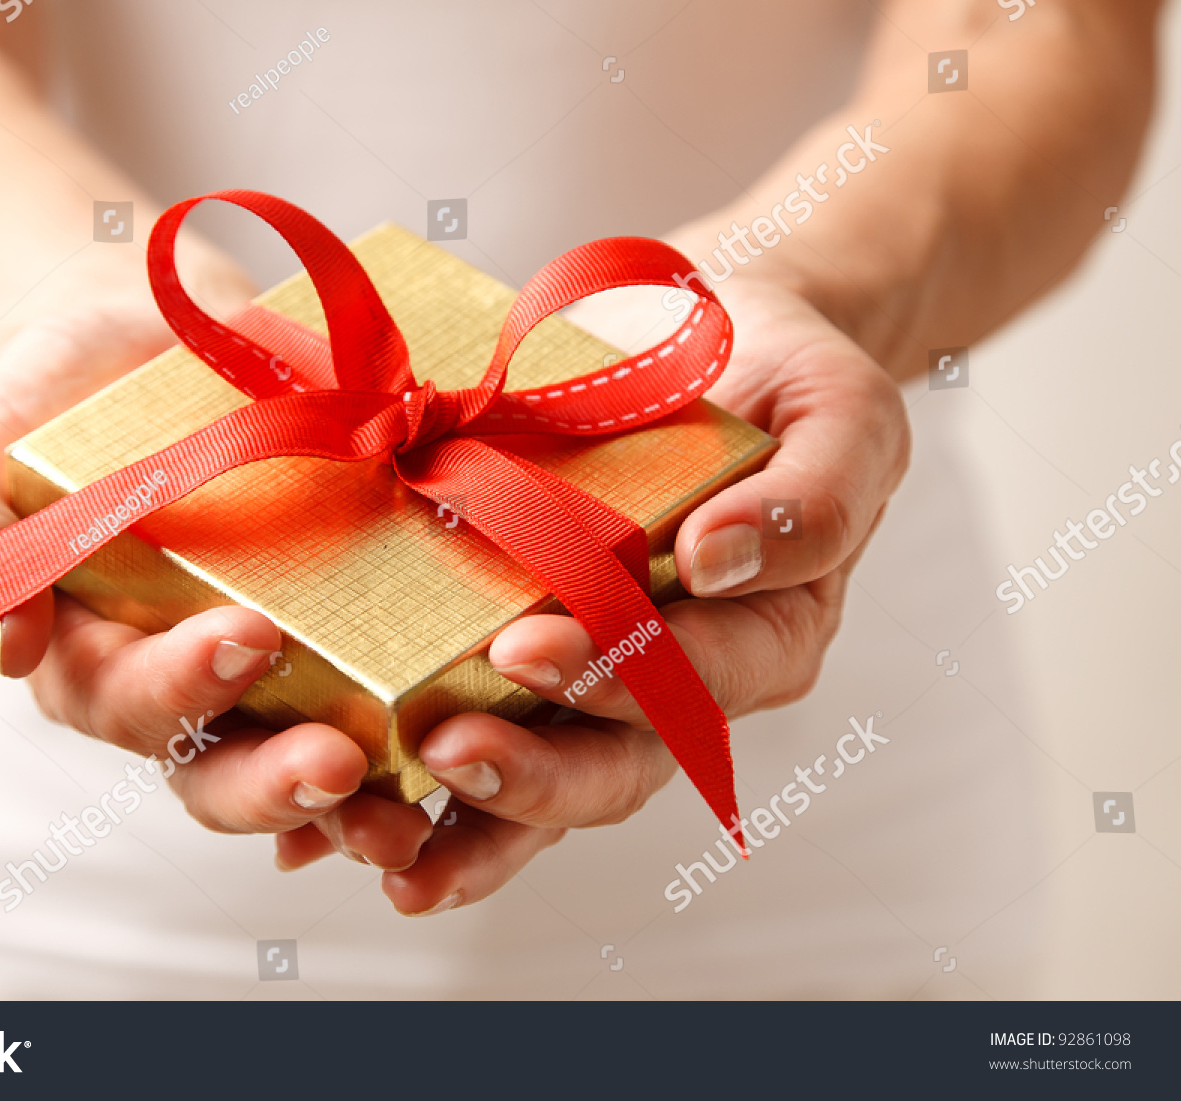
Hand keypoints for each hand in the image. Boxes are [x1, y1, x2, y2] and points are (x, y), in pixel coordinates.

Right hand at [0, 292, 432, 853]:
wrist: (144, 340)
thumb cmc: (48, 403)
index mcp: (100, 663)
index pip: (135, 705)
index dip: (185, 688)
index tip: (243, 637)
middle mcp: (194, 685)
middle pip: (229, 771)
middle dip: (283, 781)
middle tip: (341, 768)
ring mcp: (278, 664)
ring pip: (315, 756)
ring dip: (369, 794)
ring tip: (419, 802)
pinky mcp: (350, 622)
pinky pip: (391, 685)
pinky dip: (432, 715)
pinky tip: (483, 718)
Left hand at [274, 275, 910, 913]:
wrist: (709, 342)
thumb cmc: (782, 380)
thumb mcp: (840, 416)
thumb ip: (813, 494)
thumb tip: (720, 558)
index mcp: (763, 636)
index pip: (697, 679)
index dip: (618, 673)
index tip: (533, 648)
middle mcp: (681, 682)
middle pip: (614, 764)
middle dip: (529, 769)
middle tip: (447, 746)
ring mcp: (600, 683)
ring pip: (542, 780)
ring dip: (462, 815)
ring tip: (380, 833)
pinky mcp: (528, 668)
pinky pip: (484, 738)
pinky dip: (418, 799)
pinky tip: (341, 828)